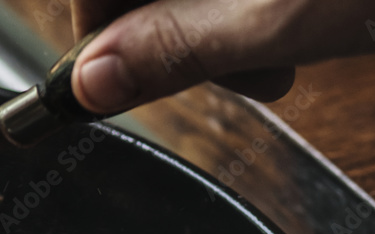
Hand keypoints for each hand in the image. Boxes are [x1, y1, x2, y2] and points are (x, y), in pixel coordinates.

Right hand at [70, 0, 374, 110]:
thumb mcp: (283, 17)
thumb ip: (175, 49)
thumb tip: (87, 84)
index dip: (97, 27)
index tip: (118, 75)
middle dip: (162, 28)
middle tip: (226, 73)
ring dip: (207, 24)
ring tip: (272, 59)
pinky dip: (240, 5)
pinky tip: (286, 24)